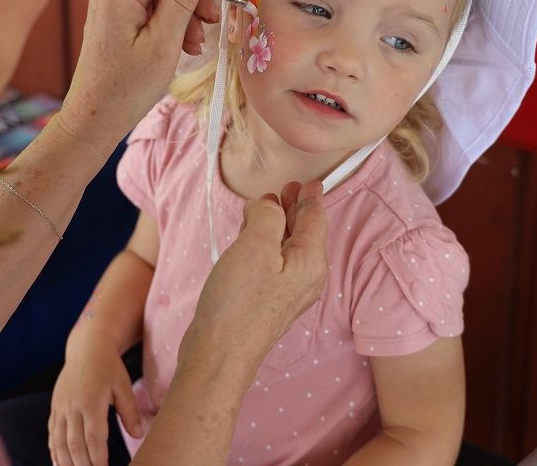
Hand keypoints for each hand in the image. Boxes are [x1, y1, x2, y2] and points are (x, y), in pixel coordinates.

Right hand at [49, 337, 143, 465]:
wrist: (87, 348)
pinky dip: (54, 451)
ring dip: (65, 463)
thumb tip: (138, 435)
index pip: (93, 439)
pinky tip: (58, 463)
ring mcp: (61, 408)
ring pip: (59, 442)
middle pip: (74, 445)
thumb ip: (130, 411)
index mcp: (91, 402)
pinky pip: (52, 433)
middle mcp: (72, 407)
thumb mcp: (123, 386)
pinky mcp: (55, 407)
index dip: (97, 460)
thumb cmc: (109, 367)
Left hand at [58, 0, 219, 150]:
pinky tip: (182, 46)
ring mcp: (112, 7)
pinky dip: (169, 23)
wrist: (95, 118)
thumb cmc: (126, 87)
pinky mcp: (116, 23)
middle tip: (210, 18)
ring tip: (196, 42)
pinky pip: (148, 10)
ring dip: (183, 11)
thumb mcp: (164, 42)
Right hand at [178, 180, 328, 373]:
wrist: (220, 354)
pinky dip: (265, 245)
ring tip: (265, 208)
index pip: (316, 219)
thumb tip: (270, 205)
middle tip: (285, 188)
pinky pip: (274, 263)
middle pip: (305, 233)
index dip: (310, 197)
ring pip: (288, 248)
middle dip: (295, 209)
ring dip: (277, 225)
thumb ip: (268, 216)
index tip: (309, 181)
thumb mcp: (255, 246)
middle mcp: (306, 277)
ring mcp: (287, 292)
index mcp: (311, 261)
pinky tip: (251, 239)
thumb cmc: (238, 303)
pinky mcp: (268, 301)